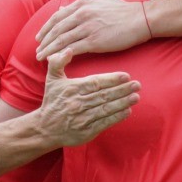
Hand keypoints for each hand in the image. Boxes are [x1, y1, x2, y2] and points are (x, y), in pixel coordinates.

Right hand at [25, 49, 140, 147]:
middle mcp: (78, 103)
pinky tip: (127, 111)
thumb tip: (68, 49)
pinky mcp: (86, 132)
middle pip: (103, 95)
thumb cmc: (52, 101)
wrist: (44, 129)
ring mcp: (82, 118)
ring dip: (122, 103)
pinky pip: (104, 123)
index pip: (95, 83)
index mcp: (72, 89)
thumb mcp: (52, 79)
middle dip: (122, 90)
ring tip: (136, 97)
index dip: (111, 79)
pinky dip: (116, 117)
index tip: (126, 75)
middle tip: (137, 84)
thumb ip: (58, 62)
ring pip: (106, 109)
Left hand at [36, 0, 151, 60]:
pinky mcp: (94, 41)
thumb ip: (82, 5)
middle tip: (37, 51)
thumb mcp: (100, 1)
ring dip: (49, 50)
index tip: (39, 37)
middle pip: (56, 29)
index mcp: (82, 4)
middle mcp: (82, 14)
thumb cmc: (124, 11)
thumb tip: (65, 8)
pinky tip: (55, 61)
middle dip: (44, 41)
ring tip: (41, 58)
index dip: (46, 28)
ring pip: (61, 40)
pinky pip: (72, 49)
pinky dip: (61, 55)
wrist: (141, 19)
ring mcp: (87, 27)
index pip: (57, 17)